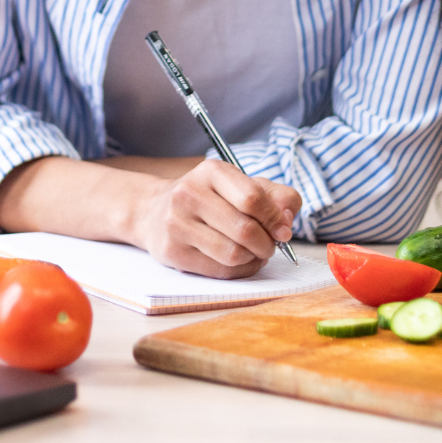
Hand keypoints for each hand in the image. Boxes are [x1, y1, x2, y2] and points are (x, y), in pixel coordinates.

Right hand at [127, 159, 301, 277]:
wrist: (154, 212)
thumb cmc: (211, 199)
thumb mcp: (243, 185)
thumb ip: (277, 197)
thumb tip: (287, 222)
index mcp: (211, 171)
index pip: (253, 198)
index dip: (275, 219)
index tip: (283, 230)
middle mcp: (189, 194)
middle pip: (245, 230)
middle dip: (268, 244)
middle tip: (270, 245)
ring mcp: (176, 224)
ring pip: (233, 255)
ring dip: (253, 259)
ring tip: (253, 252)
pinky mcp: (172, 252)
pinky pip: (220, 271)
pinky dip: (239, 271)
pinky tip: (239, 262)